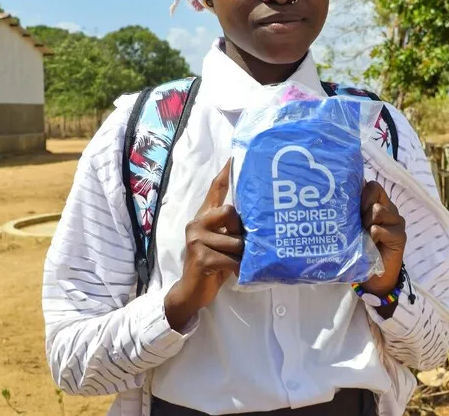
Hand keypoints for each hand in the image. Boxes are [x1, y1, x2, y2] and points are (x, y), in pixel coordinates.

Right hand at [165, 159, 242, 331]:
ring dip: (242, 256)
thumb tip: (257, 219)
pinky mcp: (200, 257)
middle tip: (240, 246)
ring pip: (235, 241)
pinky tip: (235, 273)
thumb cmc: (213, 265)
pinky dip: (238, 269)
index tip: (234, 156)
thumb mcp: (222, 242)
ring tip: (236, 263)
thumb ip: (231, 227)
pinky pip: (231, 259)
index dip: (225, 172)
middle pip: (230, 212)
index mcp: (204, 216)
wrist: (191, 292)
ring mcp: (196, 239)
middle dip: (241, 231)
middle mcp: (197, 223)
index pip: (215, 189)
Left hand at [359, 181, 405, 298]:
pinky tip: (370, 245)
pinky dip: (370, 237)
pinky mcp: (400, 236)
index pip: (372, 186)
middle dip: (362, 205)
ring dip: (365, 223)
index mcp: (379, 204)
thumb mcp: (354, 228)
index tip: (352, 205)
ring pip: (377, 210)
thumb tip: (337, 194)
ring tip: (363, 236)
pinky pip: (378, 229)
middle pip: (375, 190)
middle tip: (358, 222)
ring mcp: (397, 221)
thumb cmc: (361, 250)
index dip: (360, 192)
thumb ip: (352, 212)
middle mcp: (390, 209)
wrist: (375, 278)